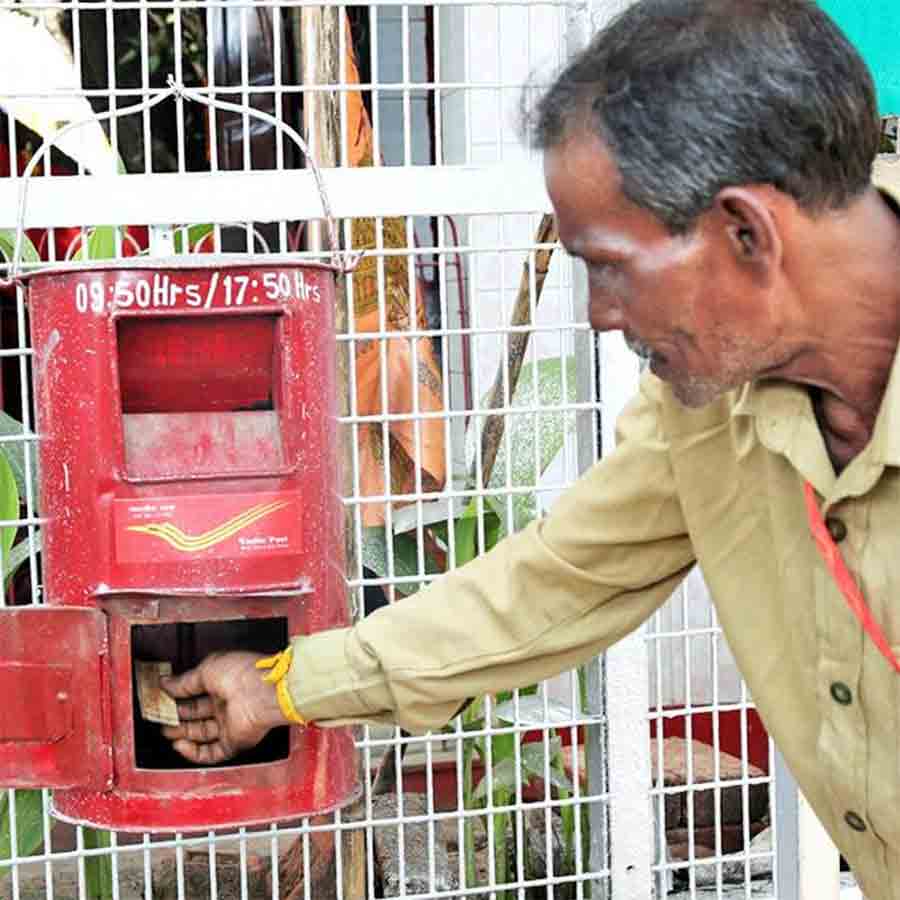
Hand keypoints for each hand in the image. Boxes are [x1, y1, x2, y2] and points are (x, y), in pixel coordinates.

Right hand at [160, 651, 287, 764]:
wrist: (263, 692)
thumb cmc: (244, 674)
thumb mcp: (208, 670)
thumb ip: (185, 681)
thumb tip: (167, 683)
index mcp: (224, 682)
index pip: (196, 692)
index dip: (177, 695)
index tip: (161, 698)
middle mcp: (228, 704)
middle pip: (197, 715)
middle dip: (176, 716)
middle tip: (159, 717)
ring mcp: (231, 724)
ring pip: (202, 735)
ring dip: (182, 734)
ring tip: (164, 731)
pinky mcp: (234, 741)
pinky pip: (211, 753)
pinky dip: (194, 753)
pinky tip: (180, 745)